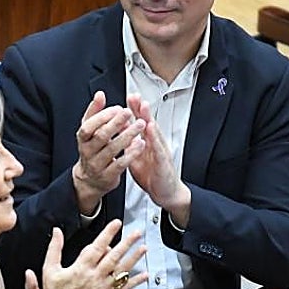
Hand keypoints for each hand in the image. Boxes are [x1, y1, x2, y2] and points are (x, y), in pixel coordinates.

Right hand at [32, 221, 147, 288]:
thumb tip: (56, 232)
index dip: (108, 233)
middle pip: (114, 256)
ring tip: (143, 248)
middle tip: (137, 233)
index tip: (116, 224)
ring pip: (122, 271)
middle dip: (127, 243)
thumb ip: (54, 248)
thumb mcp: (49, 269)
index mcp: (81, 268)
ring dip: (134, 258)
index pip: (98, 246)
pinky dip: (135, 282)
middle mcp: (94, 277)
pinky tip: (143, 275)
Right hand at [71, 91, 146, 214]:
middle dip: (116, 123)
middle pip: (101, 136)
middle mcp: (87, 152)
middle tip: (129, 113)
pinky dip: (131, 153)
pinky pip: (120, 164)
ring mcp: (97, 165)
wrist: (90, 179)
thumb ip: (94, 112)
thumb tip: (100, 94)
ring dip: (127, 136)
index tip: (117, 108)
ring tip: (139, 125)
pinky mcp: (108, 176)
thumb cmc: (92, 149)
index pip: (88, 126)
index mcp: (82, 139)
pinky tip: (140, 143)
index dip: (102, 117)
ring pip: (112, 149)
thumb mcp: (89, 130)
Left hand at [126, 97, 190, 226]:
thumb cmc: (153, 175)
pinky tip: (150, 131)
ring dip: (149, 118)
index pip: (141, 123)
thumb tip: (122, 131)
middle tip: (134, 95)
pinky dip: (154, 139)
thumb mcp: (137, 157)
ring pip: (154, 133)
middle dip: (141, 109)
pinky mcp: (163, 163)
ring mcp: (161, 152)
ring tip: (143, 106)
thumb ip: (131, 143)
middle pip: (148, 122)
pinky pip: (158, 149)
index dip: (135, 110)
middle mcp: (155, 144)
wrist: (166, 193)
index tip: (129, 97)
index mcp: (147, 143)